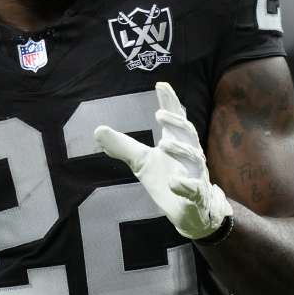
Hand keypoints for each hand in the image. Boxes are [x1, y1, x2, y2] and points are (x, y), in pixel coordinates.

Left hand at [94, 82, 232, 240]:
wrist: (190, 210)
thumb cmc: (167, 178)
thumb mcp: (141, 162)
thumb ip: (122, 146)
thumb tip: (97, 130)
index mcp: (176, 142)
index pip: (175, 118)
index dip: (170, 102)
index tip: (161, 84)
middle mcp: (190, 154)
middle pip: (187, 133)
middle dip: (176, 122)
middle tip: (160, 113)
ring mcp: (195, 174)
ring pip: (193, 158)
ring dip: (180, 150)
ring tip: (164, 143)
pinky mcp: (196, 195)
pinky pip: (194, 189)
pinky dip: (185, 185)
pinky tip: (174, 182)